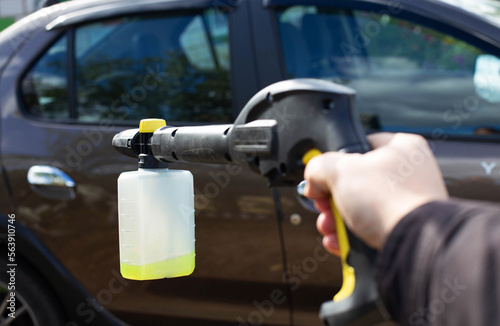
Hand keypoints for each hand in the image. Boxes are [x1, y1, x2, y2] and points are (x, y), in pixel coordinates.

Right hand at [303, 133, 448, 251]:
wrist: (412, 244)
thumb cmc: (388, 201)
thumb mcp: (340, 171)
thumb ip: (319, 166)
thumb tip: (312, 179)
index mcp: (401, 148)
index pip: (358, 147)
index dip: (333, 163)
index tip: (320, 178)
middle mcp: (408, 173)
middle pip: (355, 181)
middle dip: (331, 200)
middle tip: (324, 206)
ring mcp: (407, 202)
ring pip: (360, 207)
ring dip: (336, 220)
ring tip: (329, 228)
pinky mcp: (403, 228)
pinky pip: (370, 227)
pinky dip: (350, 236)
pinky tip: (339, 242)